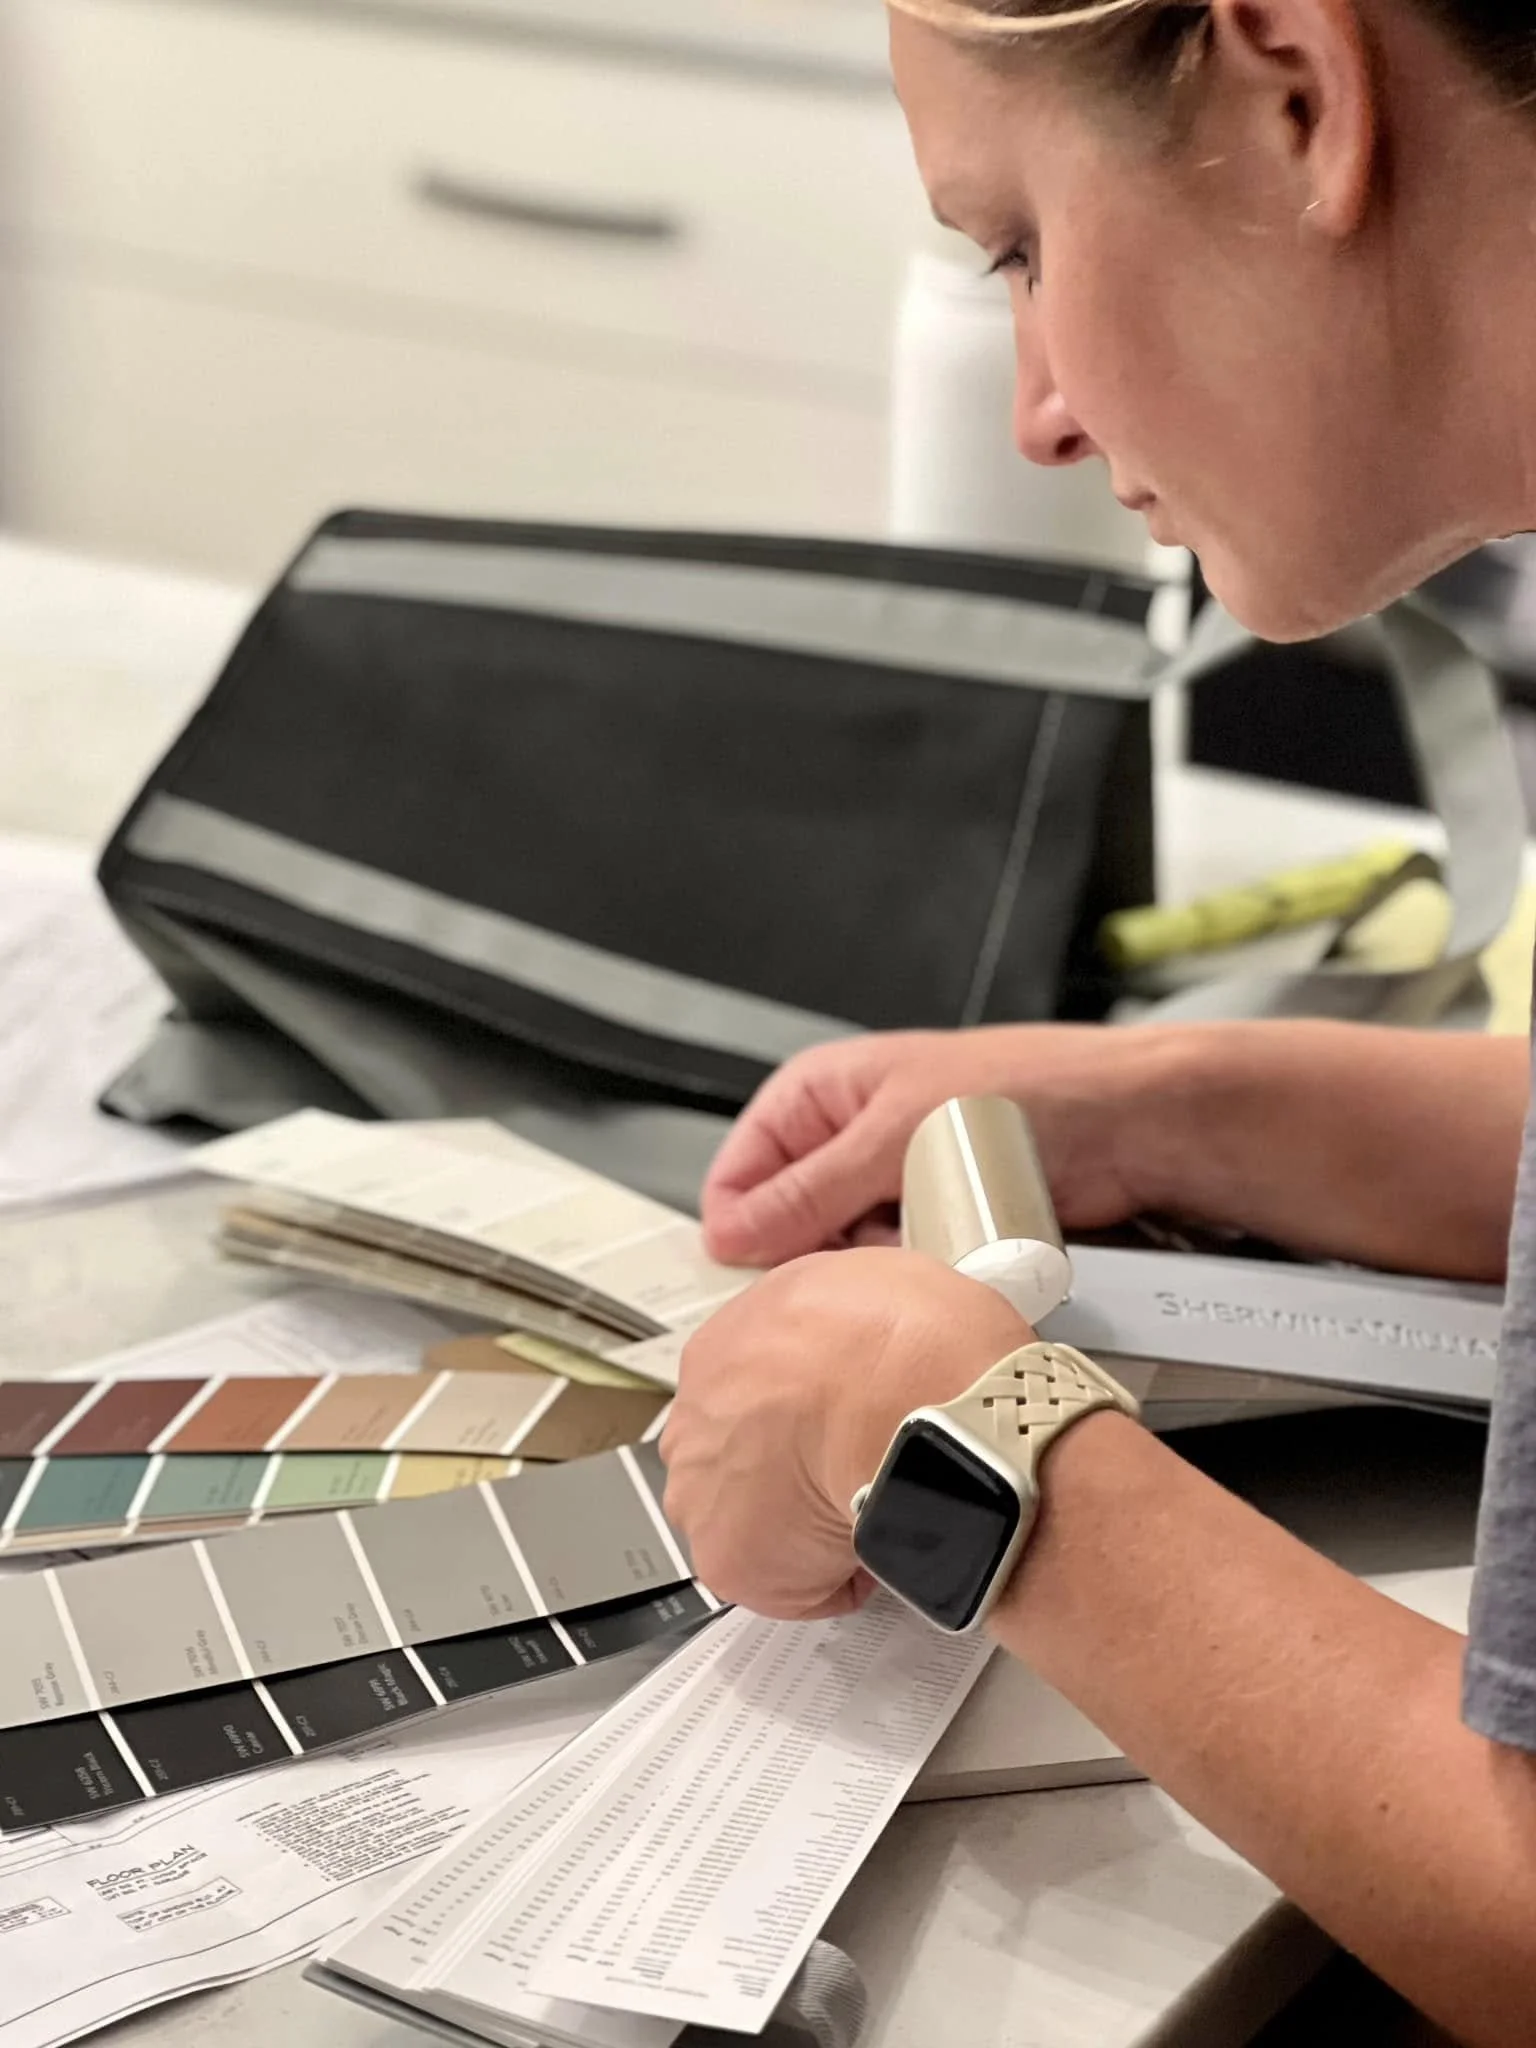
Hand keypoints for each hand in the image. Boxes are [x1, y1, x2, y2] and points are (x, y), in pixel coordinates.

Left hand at [660, 1246, 1031, 1619]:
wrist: (904, 1404)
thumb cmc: (906, 1337)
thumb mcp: (874, 1279)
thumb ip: (847, 1314)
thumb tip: (874, 1332)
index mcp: (727, 1344)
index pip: (750, 1387)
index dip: (801, 1408)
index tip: (839, 1418)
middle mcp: (697, 1415)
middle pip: (735, 1452)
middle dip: (787, 1465)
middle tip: (853, 1464)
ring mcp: (703, 1489)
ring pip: (753, 1518)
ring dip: (802, 1522)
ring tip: (869, 1505)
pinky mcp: (730, 1561)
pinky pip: (793, 1584)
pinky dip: (836, 1577)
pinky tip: (874, 1540)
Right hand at [701, 1024, 1175, 1268]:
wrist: (1138, 1125)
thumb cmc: (1037, 1088)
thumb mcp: (897, 1134)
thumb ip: (808, 1190)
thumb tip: (734, 1232)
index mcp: (824, 1092)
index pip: (741, 1171)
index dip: (743, 1224)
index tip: (760, 1268)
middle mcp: (855, 1136)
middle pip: (793, 1225)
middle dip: (828, 1251)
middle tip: (869, 1248)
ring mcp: (900, 1183)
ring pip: (852, 1257)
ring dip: (885, 1265)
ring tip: (932, 1238)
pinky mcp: (943, 1224)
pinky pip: (905, 1270)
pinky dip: (925, 1274)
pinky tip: (959, 1255)